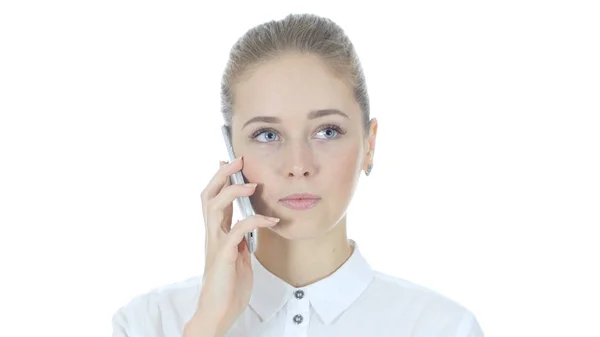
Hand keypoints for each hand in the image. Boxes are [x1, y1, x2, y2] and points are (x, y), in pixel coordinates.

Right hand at [184, 157, 278, 336]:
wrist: (218, 312)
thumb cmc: (228, 286)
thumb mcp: (238, 255)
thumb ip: (241, 238)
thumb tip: (250, 223)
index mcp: (216, 232)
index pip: (213, 197)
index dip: (220, 178)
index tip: (231, 161)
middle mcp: (212, 234)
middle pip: (208, 194)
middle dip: (222, 174)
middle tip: (237, 160)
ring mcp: (215, 243)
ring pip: (214, 206)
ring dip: (233, 191)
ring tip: (251, 184)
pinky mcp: (223, 256)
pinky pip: (237, 231)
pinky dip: (254, 221)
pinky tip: (270, 220)